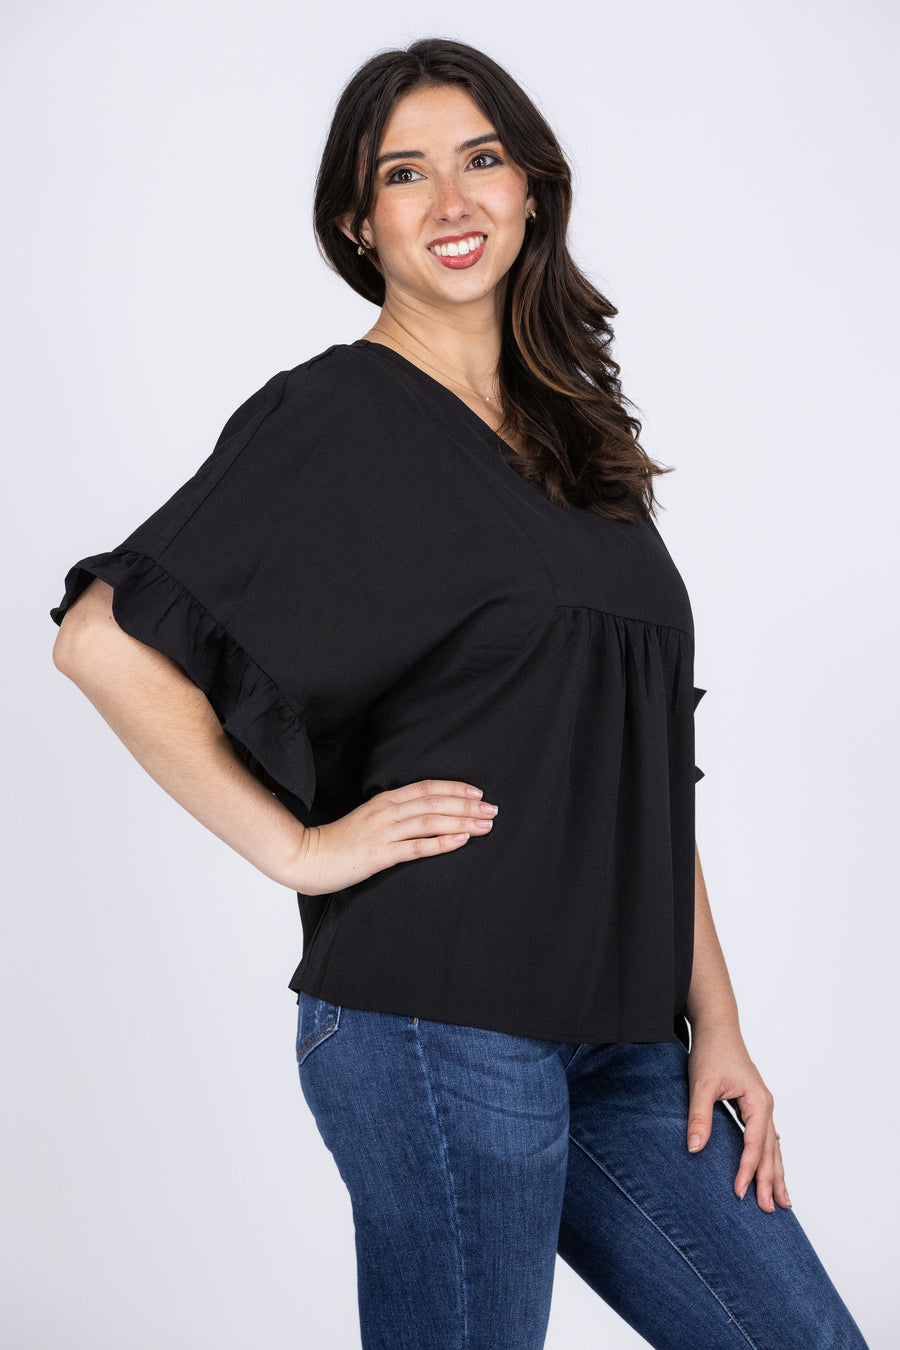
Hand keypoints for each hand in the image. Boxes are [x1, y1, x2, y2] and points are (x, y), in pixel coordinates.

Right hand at [289, 779, 497, 895]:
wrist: (308, 857)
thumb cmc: (339, 842)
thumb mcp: (368, 819)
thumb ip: (393, 814)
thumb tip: (423, 815)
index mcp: (384, 800)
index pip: (426, 787)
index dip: (454, 788)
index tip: (478, 793)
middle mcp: (387, 811)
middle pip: (435, 802)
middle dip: (467, 805)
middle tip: (493, 809)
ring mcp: (384, 832)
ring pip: (431, 821)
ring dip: (462, 821)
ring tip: (486, 824)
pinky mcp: (380, 854)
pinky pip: (417, 846)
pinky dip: (442, 842)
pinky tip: (462, 840)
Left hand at [686, 1022, 790, 1212]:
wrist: (717, 1028)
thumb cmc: (711, 1052)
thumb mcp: (701, 1084)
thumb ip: (700, 1116)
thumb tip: (695, 1149)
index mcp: (757, 1101)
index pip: (754, 1144)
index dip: (748, 1169)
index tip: (740, 1192)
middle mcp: (765, 1105)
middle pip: (770, 1150)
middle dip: (770, 1180)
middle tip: (769, 1209)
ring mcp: (762, 1106)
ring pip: (773, 1147)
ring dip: (777, 1174)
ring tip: (784, 1202)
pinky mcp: (755, 1106)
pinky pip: (766, 1138)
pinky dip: (770, 1158)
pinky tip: (773, 1172)